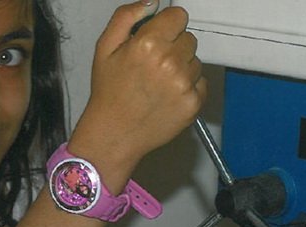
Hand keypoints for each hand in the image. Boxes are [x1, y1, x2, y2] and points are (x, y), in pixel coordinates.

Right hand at [70, 1, 207, 188]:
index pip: (179, 16)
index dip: (167, 26)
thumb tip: (152, 2)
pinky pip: (200, 84)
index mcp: (148, 43)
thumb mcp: (105, 48)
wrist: (113, 135)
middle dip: (174, 47)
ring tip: (159, 85)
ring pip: (195, 62)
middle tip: (154, 67)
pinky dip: (187, 89)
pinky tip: (167, 98)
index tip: (156, 39)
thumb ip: (126, 17)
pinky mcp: (193, 104)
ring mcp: (184, 84)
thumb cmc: (108, 91)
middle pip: (189, 38)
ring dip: (182, 69)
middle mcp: (170, 61)